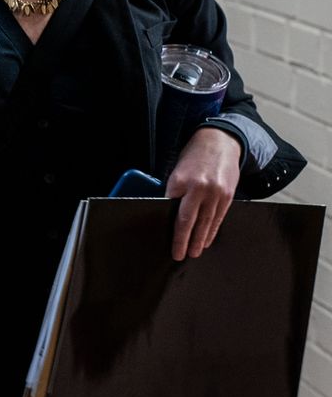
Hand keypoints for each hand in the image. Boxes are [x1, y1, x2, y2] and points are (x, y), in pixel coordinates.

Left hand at [166, 125, 239, 260]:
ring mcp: (216, 193)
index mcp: (181, 181)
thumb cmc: (194, 157)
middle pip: (190, 220)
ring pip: (206, 222)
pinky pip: (219, 217)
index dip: (172, 229)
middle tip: (180, 255)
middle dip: (185, 240)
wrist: (220, 142)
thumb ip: (175, 191)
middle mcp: (199, 188)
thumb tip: (169, 212)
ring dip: (200, 239)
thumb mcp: (178, 171)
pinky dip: (212, 230)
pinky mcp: (228, 195)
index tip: (169, 242)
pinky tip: (208, 239)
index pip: (174, 210)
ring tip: (195, 252)